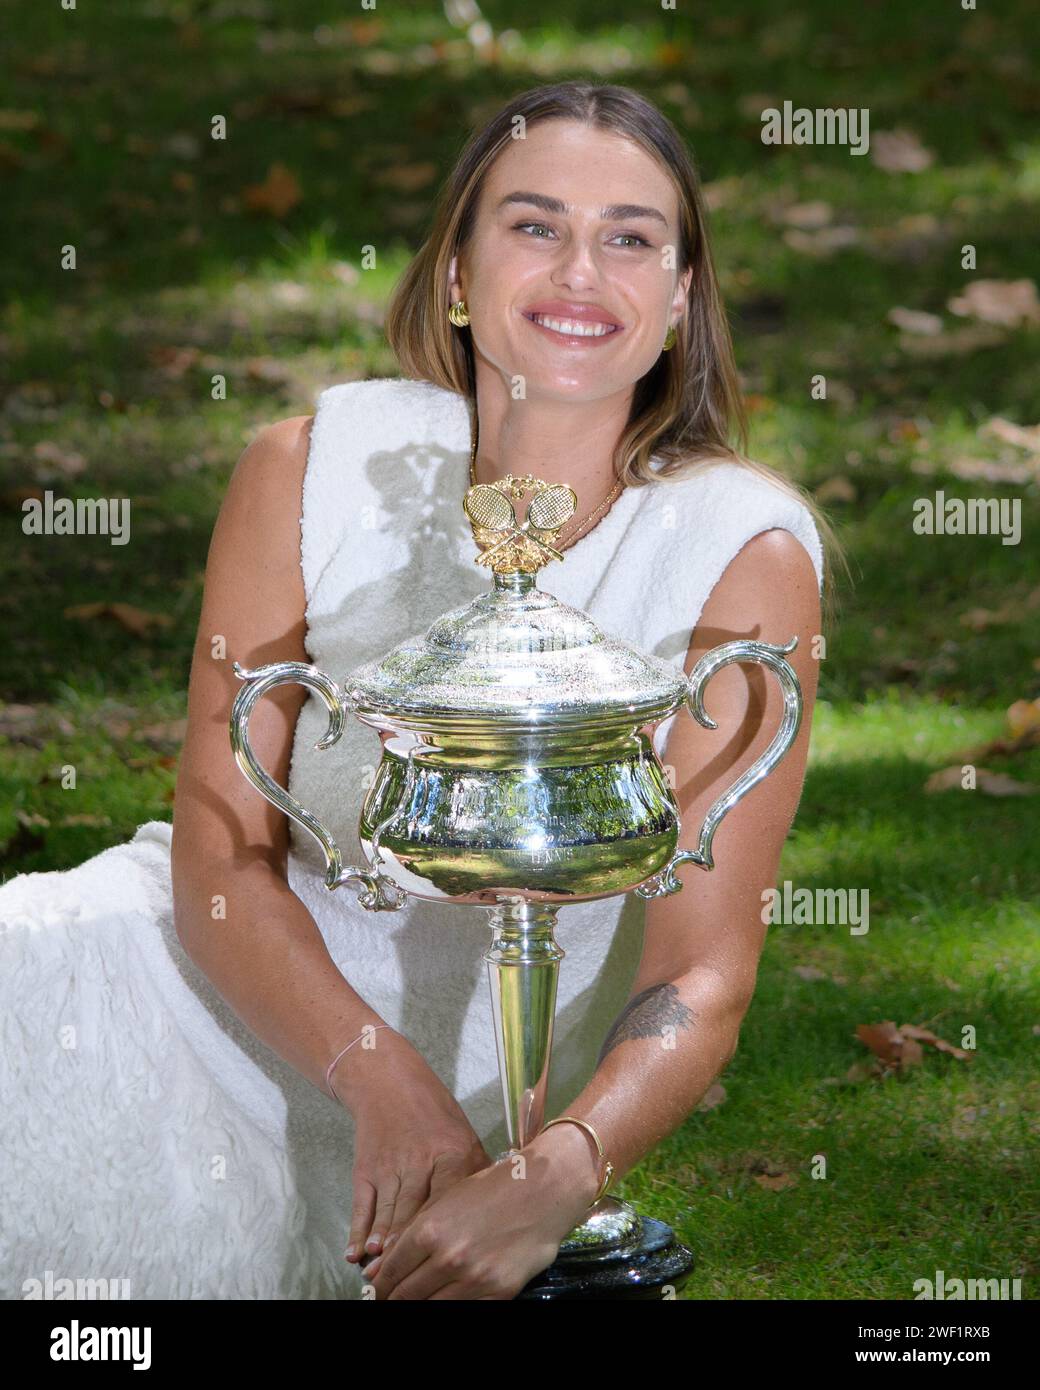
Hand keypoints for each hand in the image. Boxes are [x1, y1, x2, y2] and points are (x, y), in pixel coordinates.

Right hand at [337, 1031, 492, 1268]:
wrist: (388, 1081)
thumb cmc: (434, 1113)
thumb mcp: (464, 1135)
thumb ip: (474, 1174)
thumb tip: (490, 1214)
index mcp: (453, 1154)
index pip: (453, 1203)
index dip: (450, 1236)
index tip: (451, 1263)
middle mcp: (420, 1162)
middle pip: (417, 1216)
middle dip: (413, 1254)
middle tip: (411, 1284)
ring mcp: (390, 1166)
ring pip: (388, 1216)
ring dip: (384, 1249)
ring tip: (382, 1278)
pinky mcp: (365, 1169)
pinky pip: (362, 1206)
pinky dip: (358, 1232)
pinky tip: (356, 1254)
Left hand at [363, 1124, 601, 1299]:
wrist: (542, 1191)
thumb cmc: (491, 1189)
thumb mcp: (445, 1201)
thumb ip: (412, 1233)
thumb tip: (378, 1268)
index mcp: (430, 1230)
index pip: (391, 1271)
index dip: (379, 1284)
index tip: (375, 1289)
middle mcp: (448, 1258)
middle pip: (405, 1294)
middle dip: (393, 1298)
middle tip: (390, 1299)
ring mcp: (473, 1280)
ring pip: (430, 1307)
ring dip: (418, 1303)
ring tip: (415, 1299)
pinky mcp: (497, 1294)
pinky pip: (462, 1310)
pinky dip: (449, 1306)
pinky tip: (445, 1299)